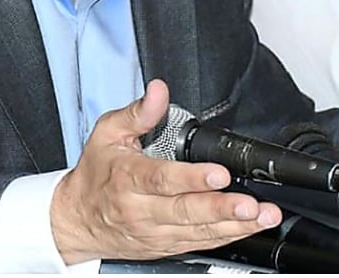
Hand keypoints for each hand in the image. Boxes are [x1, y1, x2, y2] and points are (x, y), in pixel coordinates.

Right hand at [48, 79, 281, 263]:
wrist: (76, 220)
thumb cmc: (96, 175)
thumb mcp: (107, 134)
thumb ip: (138, 113)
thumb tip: (158, 91)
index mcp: (127, 178)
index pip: (162, 179)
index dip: (192, 178)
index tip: (219, 173)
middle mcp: (141, 210)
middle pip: (185, 211)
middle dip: (221, 208)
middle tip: (250, 205)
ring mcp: (155, 232)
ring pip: (197, 232)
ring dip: (234, 226)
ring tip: (262, 216)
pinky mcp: (166, 246)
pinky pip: (199, 243)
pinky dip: (225, 237)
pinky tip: (247, 228)